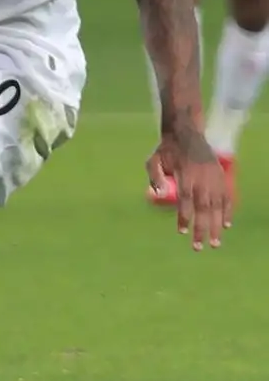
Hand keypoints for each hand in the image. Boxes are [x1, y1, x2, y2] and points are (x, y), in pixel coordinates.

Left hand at [148, 128, 233, 250]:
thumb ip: (154, 176)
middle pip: (203, 208)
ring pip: (217, 206)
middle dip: (201, 229)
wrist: (186, 133)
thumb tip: (158, 194)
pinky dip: (228, 211)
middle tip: (198, 247)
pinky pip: (227, 197)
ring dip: (216, 226)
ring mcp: (214, 178)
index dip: (184, 217)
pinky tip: (226, 226)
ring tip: (215, 244)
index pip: (186, 201)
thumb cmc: (166, 150)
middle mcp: (202, 178)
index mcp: (186, 174)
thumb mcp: (153, 159)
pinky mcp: (221, 177)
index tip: (182, 232)